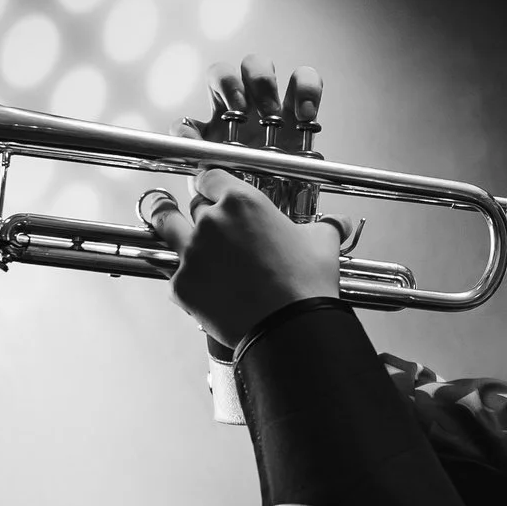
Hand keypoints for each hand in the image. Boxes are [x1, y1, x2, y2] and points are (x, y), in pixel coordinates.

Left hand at [144, 52, 340, 351]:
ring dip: (167, 225)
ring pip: (165, 225)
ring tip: (169, 227)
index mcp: (242, 201)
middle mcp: (211, 220)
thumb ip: (326, 226)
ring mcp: (191, 252)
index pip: (210, 176)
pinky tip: (202, 285)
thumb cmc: (306, 284)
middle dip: (199, 213)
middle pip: (191, 204)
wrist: (289, 329)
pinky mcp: (181, 283)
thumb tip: (342, 223)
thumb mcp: (322, 244)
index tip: (212, 192)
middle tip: (208, 225)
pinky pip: (173, 273)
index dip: (211, 184)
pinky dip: (185, 277)